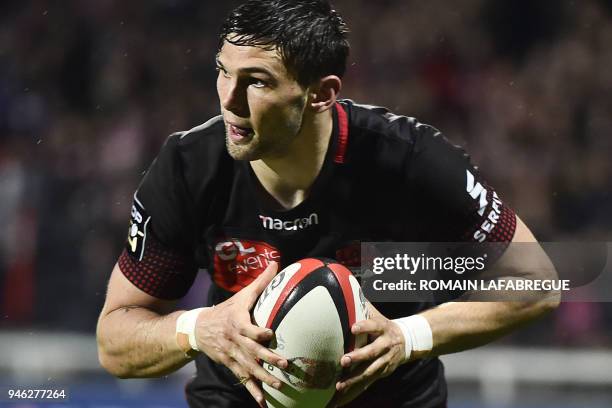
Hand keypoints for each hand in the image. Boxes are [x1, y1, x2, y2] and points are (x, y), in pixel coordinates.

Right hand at [194, 261, 287, 406]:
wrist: (198, 329)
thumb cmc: (226, 310)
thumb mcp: (241, 295)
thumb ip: (261, 282)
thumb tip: (277, 262)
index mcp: (237, 322)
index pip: (246, 327)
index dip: (256, 331)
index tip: (269, 333)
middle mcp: (234, 341)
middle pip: (251, 351)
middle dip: (267, 359)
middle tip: (285, 364)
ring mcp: (232, 355)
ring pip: (249, 369)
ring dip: (264, 378)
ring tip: (280, 386)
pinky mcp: (231, 365)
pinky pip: (243, 380)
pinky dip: (253, 392)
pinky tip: (263, 403)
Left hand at [330, 303, 405, 406]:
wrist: (408, 341)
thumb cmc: (384, 326)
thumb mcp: (378, 314)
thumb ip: (363, 304)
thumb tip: (348, 286)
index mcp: (383, 328)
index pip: (373, 326)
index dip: (364, 326)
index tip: (353, 327)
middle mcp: (385, 346)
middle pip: (371, 352)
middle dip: (358, 357)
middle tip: (343, 360)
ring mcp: (385, 362)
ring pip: (369, 372)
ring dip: (354, 380)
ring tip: (339, 386)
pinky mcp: (382, 373)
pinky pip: (367, 384)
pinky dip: (354, 392)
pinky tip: (340, 398)